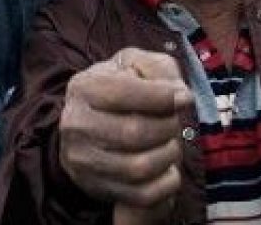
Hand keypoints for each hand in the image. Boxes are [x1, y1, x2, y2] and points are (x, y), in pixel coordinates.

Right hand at [59, 48, 191, 211]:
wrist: (90, 122)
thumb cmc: (119, 89)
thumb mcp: (135, 64)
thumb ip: (160, 69)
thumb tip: (181, 97)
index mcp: (83, 87)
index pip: (123, 93)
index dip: (162, 97)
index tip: (184, 98)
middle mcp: (76, 124)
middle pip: (134, 133)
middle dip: (167, 127)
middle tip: (174, 122)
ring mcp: (81, 159)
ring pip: (140, 167)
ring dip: (168, 155)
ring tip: (169, 143)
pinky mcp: (94, 186)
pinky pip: (143, 195)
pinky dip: (166, 182)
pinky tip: (166, 166)